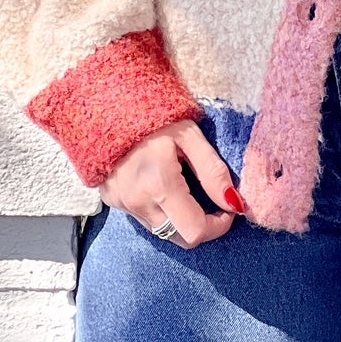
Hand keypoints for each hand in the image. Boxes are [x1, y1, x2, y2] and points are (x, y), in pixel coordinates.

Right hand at [100, 120, 245, 246]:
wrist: (106, 103)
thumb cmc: (153, 114)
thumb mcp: (189, 135)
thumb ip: (213, 171)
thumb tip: (234, 203)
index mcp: (159, 185)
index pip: (195, 231)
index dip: (218, 226)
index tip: (227, 208)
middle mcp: (138, 202)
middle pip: (179, 239)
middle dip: (201, 226)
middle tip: (211, 203)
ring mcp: (122, 204)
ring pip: (162, 231)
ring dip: (181, 219)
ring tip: (185, 188)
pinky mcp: (112, 202)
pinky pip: (144, 219)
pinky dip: (161, 210)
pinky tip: (161, 184)